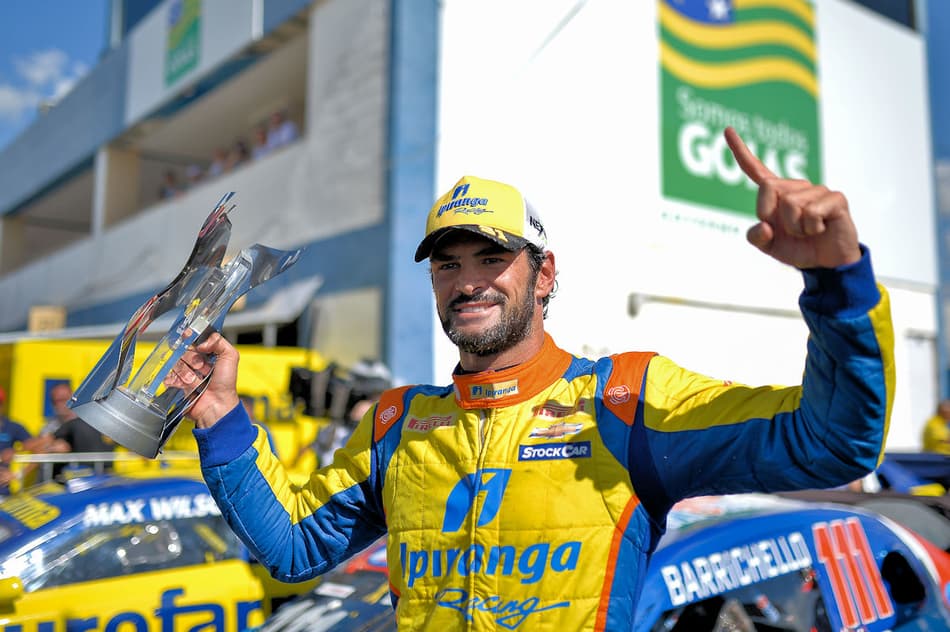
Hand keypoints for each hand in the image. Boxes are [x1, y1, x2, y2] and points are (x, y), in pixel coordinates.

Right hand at [163, 332, 239, 427]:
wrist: (216, 405)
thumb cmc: (225, 383)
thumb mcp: (230, 356)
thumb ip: (219, 341)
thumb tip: (201, 342)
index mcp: (205, 353)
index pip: (191, 338)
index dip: (188, 336)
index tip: (187, 335)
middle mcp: (193, 361)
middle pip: (182, 350)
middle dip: (192, 359)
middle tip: (202, 368)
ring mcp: (183, 372)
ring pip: (175, 363)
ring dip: (186, 372)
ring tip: (196, 381)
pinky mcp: (174, 383)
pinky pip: (168, 375)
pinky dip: (177, 380)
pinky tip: (186, 386)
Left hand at [725, 127, 860, 268]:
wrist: (827, 263)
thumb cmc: (798, 248)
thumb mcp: (769, 246)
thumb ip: (756, 237)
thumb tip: (763, 224)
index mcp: (776, 194)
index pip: (756, 170)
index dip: (740, 151)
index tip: (727, 130)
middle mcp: (796, 187)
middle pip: (768, 188)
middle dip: (773, 216)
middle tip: (791, 230)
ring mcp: (817, 190)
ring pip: (791, 204)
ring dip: (796, 227)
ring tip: (808, 231)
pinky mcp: (835, 198)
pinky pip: (811, 212)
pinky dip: (812, 228)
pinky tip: (821, 229)